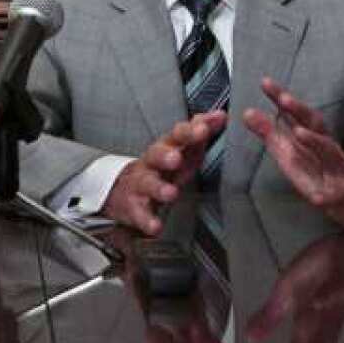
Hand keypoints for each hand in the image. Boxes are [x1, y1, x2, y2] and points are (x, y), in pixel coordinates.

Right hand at [101, 110, 226, 234]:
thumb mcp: (180, 147)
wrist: (123, 188)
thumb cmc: (161, 167)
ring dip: (159, 188)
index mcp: (166, 147)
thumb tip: (220, 115)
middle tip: (176, 158)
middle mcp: (152, 163)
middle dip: (166, 155)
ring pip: (148, 184)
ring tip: (171, 193)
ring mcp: (141, 185)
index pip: (176, 135)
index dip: (189, 131)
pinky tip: (155, 227)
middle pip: (156, 155)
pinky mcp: (134, 207)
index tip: (203, 128)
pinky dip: (147, 221)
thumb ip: (199, 131)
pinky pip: (140, 214)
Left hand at [242, 77, 343, 229]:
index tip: (265, 82)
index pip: (298, 114)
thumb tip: (247, 113)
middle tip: (285, 98)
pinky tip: (317, 197)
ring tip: (300, 132)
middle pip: (317, 126)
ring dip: (316, 142)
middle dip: (301, 111)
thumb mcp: (292, 152)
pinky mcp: (339, 197)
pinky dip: (325, 195)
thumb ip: (271, 133)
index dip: (282, 98)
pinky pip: (331, 196)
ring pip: (330, 155)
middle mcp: (327, 150)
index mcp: (314, 138)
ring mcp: (336, 172)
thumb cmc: (320, 172)